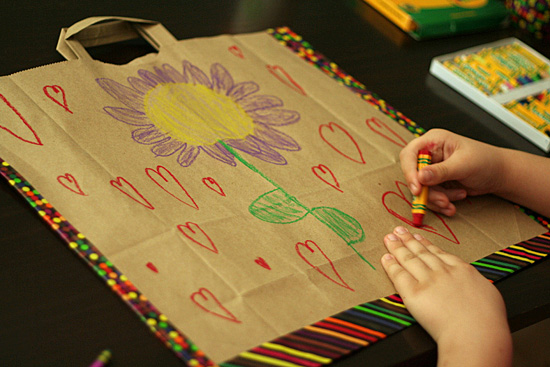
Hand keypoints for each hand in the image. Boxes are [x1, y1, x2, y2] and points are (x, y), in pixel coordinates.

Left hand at [381, 226, 511, 365]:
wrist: (476, 334)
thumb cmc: (488, 321)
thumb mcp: (487, 293)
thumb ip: (474, 284)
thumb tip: (469, 284)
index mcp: (462, 270)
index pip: (439, 253)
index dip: (426, 244)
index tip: (418, 236)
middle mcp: (443, 271)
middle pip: (421, 252)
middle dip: (408, 240)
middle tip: (398, 231)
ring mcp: (428, 280)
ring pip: (409, 259)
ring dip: (397, 247)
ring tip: (389, 238)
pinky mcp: (414, 293)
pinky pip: (399, 275)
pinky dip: (391, 265)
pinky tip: (385, 258)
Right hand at [400, 129, 505, 215]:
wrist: (499, 174)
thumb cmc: (486, 161)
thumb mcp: (464, 165)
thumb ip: (441, 171)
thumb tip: (421, 176)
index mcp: (434, 141)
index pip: (410, 155)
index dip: (410, 172)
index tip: (417, 189)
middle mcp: (430, 154)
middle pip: (414, 175)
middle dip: (427, 191)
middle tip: (442, 200)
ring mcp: (432, 170)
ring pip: (421, 189)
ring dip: (436, 199)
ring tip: (452, 202)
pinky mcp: (436, 183)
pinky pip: (430, 196)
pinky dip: (441, 203)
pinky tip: (454, 202)